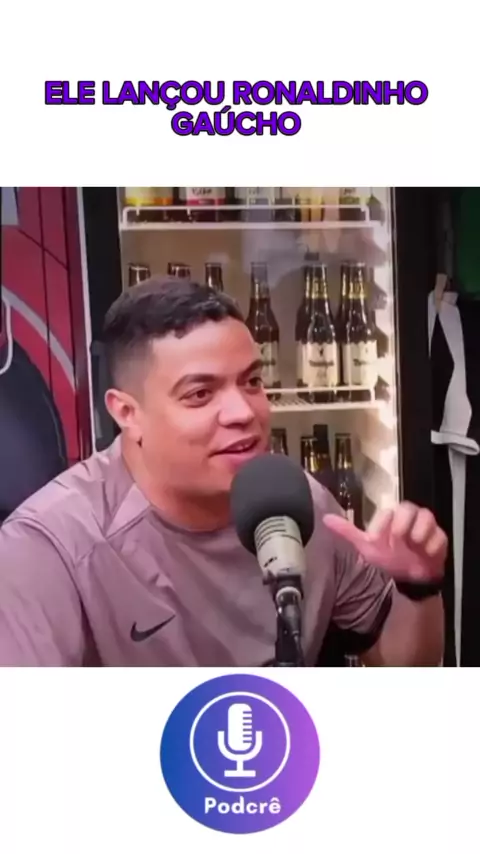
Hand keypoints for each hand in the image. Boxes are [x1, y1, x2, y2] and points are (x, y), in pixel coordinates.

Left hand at [323, 502, 446, 582]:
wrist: (409, 577)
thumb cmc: (388, 557)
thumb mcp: (366, 546)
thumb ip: (347, 531)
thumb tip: (324, 519)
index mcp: (390, 519)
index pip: (387, 512)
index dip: (382, 523)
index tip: (377, 538)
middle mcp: (408, 519)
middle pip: (408, 507)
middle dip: (402, 523)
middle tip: (398, 538)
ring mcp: (425, 528)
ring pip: (426, 516)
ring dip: (419, 530)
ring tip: (415, 544)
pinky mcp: (439, 540)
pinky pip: (440, 536)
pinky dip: (433, 544)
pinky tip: (426, 553)